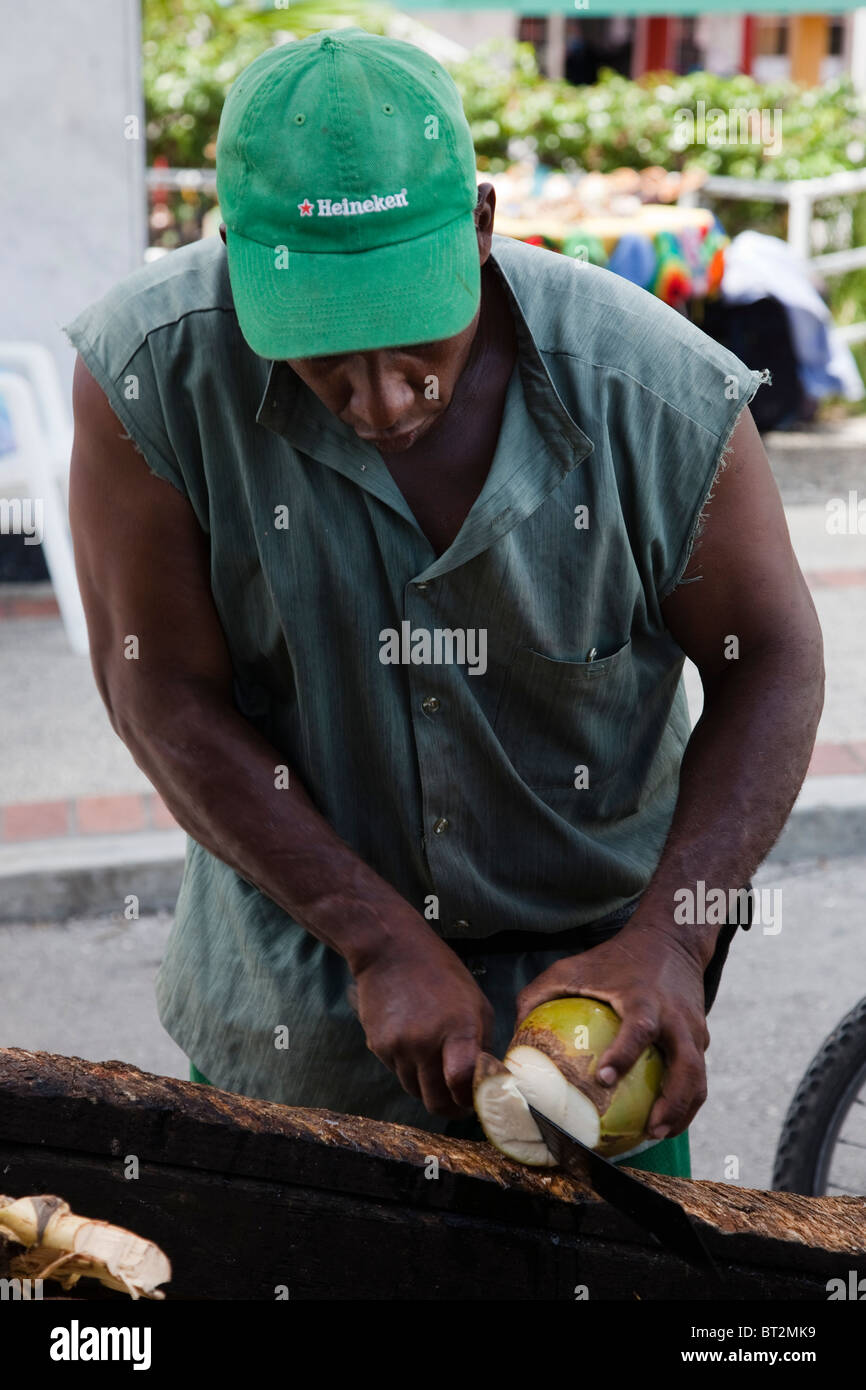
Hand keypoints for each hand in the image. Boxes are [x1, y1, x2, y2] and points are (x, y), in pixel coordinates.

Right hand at [352, 932, 494, 1117]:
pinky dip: (408, 1068)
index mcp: (458, 1028)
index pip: (461, 1082)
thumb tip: (487, 1080)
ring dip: (428, 1088)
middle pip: (435, 1101)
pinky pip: (397, 1072)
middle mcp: (425, 1042)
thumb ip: (483, 1043)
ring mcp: (398, 1046)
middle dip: (450, 1108)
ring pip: (414, 1090)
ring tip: (436, 1064)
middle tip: (459, 1103)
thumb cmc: (440, 973)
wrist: (390, 951)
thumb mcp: (476, 1002)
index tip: (475, 1102)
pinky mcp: (378, 1047)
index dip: (469, 1100)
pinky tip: (413, 1043)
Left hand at [515, 921, 711, 1138]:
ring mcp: (694, 1031)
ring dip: (682, 1112)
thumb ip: (540, 994)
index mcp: (644, 999)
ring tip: (655, 1134)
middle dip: (673, 1102)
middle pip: (687, 1066)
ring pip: (698, 1079)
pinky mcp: (701, 1039)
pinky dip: (685, 1103)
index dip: (624, 1055)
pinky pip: (697, 1077)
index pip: (640, 1029)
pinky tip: (662, 1122)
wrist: (671, 940)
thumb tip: (513, 1037)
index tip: (604, 1079)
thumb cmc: (615, 957)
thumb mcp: (574, 967)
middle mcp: (675, 1018)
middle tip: (650, 1129)